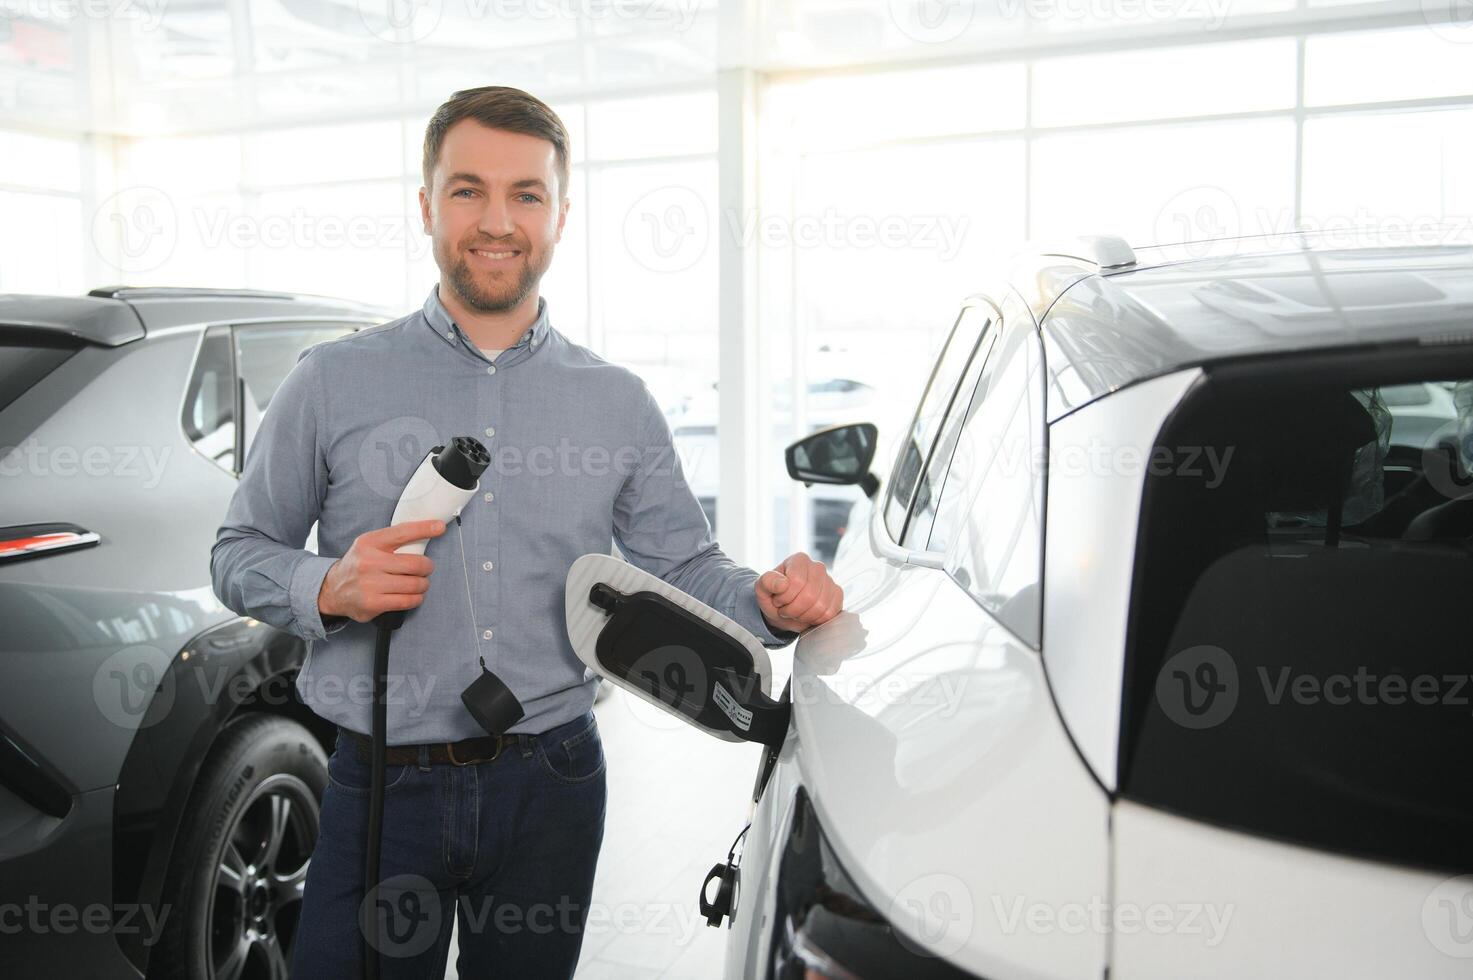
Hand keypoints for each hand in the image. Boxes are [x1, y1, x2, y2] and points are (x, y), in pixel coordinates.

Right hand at [318, 520, 444, 622]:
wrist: (333, 589)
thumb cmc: (360, 565)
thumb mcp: (369, 545)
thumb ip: (393, 541)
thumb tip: (426, 533)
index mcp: (369, 542)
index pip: (402, 532)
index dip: (424, 528)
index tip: (439, 527)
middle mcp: (369, 562)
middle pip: (415, 564)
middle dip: (427, 567)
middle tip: (426, 568)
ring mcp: (370, 584)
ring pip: (415, 584)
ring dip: (423, 584)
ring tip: (419, 583)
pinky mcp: (373, 603)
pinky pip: (408, 601)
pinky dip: (416, 598)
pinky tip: (413, 595)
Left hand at [755, 552, 842, 635]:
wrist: (783, 608)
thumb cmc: (773, 595)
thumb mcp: (762, 588)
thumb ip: (767, 582)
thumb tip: (783, 584)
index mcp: (799, 560)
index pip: (796, 582)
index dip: (784, 597)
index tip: (778, 600)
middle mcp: (817, 567)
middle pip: (809, 596)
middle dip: (793, 609)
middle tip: (786, 609)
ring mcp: (830, 580)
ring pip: (820, 607)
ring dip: (803, 616)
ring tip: (796, 612)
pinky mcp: (837, 595)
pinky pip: (829, 613)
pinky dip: (815, 620)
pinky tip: (807, 615)